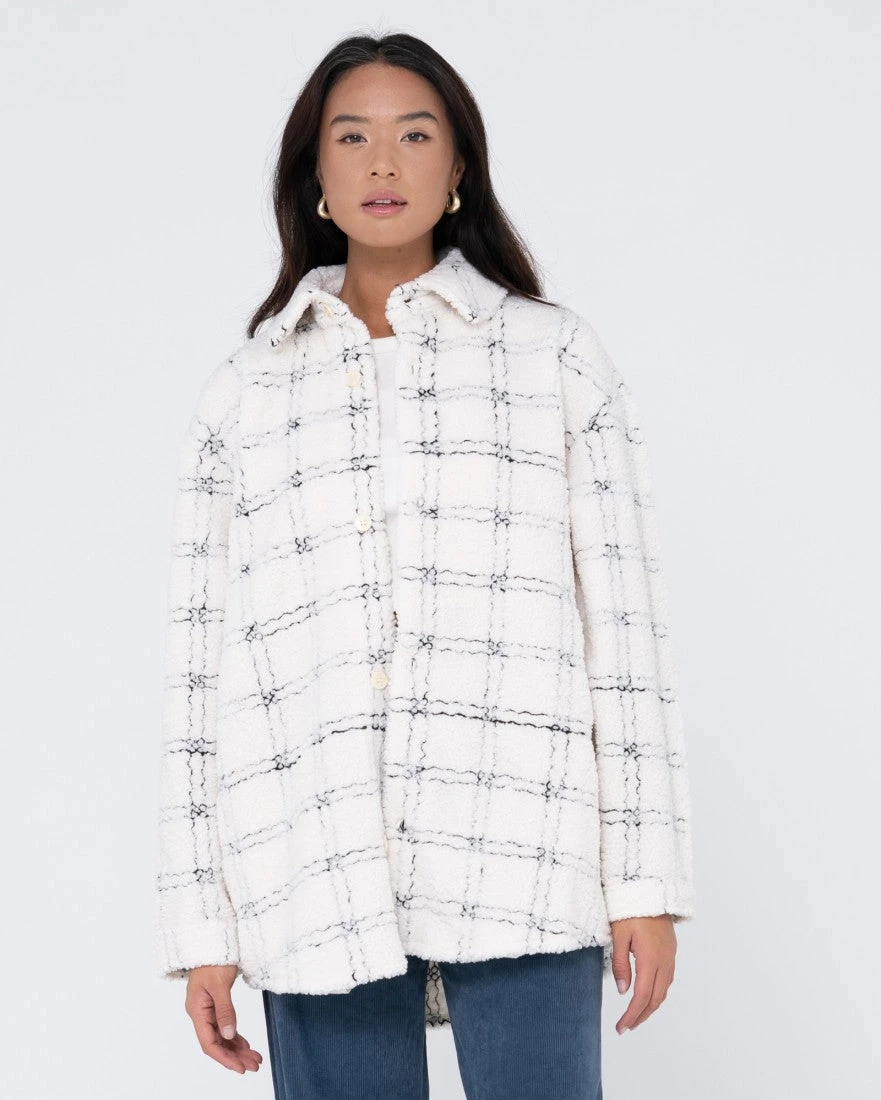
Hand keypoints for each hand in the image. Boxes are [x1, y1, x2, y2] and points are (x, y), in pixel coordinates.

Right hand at [185, 965, 263, 1073]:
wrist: (213, 938)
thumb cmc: (214, 958)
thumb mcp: (220, 984)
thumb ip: (225, 1010)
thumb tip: (230, 1035)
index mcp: (197, 1010)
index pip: (209, 1043)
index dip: (224, 1058)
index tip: (240, 1068)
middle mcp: (201, 1013)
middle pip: (217, 1043)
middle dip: (235, 1056)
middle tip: (255, 1065)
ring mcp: (208, 1009)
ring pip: (222, 1036)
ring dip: (237, 1048)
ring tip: (255, 1058)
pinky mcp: (216, 1003)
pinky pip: (225, 1026)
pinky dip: (236, 1036)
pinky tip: (246, 1044)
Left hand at [610, 914, 676, 1033]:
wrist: (650, 888)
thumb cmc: (630, 909)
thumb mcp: (618, 934)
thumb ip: (620, 964)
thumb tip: (623, 992)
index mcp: (650, 958)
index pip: (642, 996)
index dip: (632, 1015)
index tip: (621, 1028)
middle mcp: (665, 961)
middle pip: (655, 998)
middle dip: (641, 1016)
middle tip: (626, 1027)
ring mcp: (670, 956)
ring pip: (663, 990)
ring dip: (650, 1006)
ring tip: (635, 1016)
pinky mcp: (671, 951)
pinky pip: (667, 979)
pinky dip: (657, 993)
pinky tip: (648, 995)